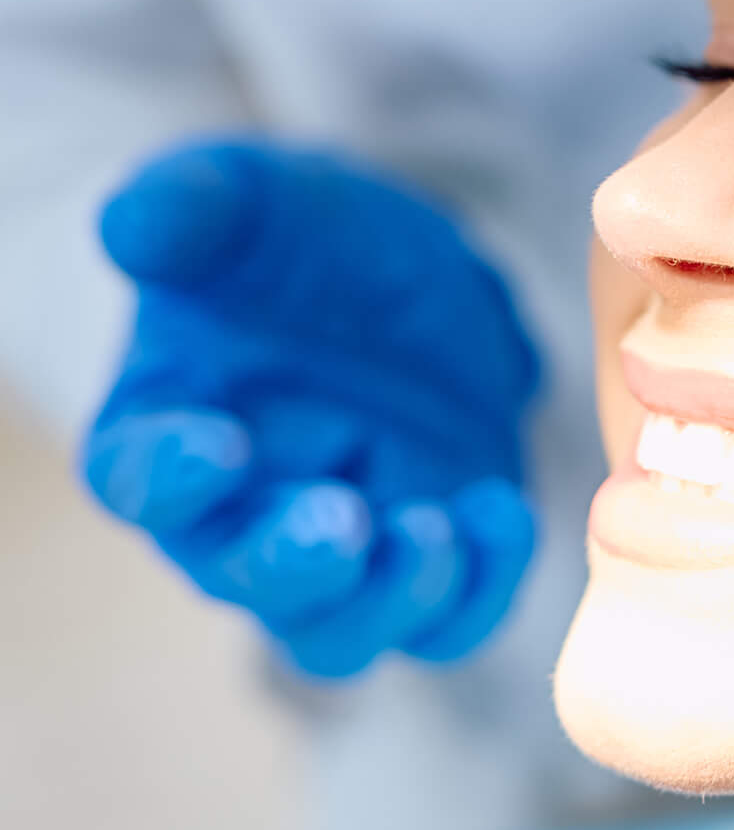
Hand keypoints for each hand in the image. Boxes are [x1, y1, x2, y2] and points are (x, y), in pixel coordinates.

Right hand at [82, 141, 540, 678]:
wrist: (385, 269)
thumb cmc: (284, 236)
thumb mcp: (235, 196)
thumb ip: (183, 210)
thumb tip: (132, 231)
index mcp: (164, 435)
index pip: (140, 484)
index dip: (173, 477)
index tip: (221, 443)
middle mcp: (241, 517)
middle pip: (247, 585)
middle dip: (295, 567)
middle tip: (345, 521)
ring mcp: (343, 549)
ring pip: (344, 633)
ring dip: (390, 601)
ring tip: (435, 530)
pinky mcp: (433, 556)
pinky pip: (451, 616)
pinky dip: (482, 587)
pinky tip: (505, 513)